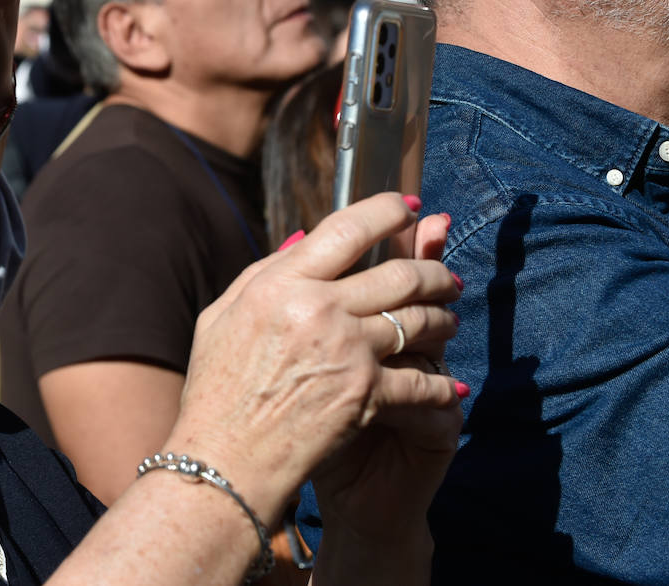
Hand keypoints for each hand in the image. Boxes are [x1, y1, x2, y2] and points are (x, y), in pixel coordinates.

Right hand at [164, 194, 463, 528]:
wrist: (223, 462)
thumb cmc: (215, 392)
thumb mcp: (220, 319)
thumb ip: (262, 273)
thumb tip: (304, 238)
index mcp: (279, 283)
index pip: (347, 228)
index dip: (388, 211)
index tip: (411, 207)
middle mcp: (317, 308)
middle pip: (398, 273)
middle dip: (434, 271)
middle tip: (449, 277)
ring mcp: (345, 350)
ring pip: (419, 319)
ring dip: (444, 319)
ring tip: (450, 322)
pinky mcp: (367, 394)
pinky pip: (423, 379)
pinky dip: (443, 384)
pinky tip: (453, 385)